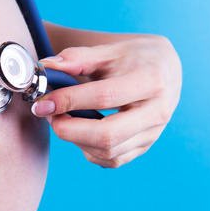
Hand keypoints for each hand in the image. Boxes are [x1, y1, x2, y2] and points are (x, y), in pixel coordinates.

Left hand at [33, 33, 180, 167]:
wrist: (166, 70)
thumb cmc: (136, 57)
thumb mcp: (110, 50)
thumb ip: (78, 58)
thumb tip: (46, 67)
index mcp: (151, 81)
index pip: (104, 97)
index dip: (69, 101)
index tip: (44, 102)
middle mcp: (157, 112)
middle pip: (107, 135)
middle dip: (69, 130)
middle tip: (48, 116)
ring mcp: (153, 134)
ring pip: (107, 151)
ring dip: (75, 139)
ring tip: (61, 119)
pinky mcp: (144, 147)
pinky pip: (112, 160)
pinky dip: (88, 149)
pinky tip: (79, 131)